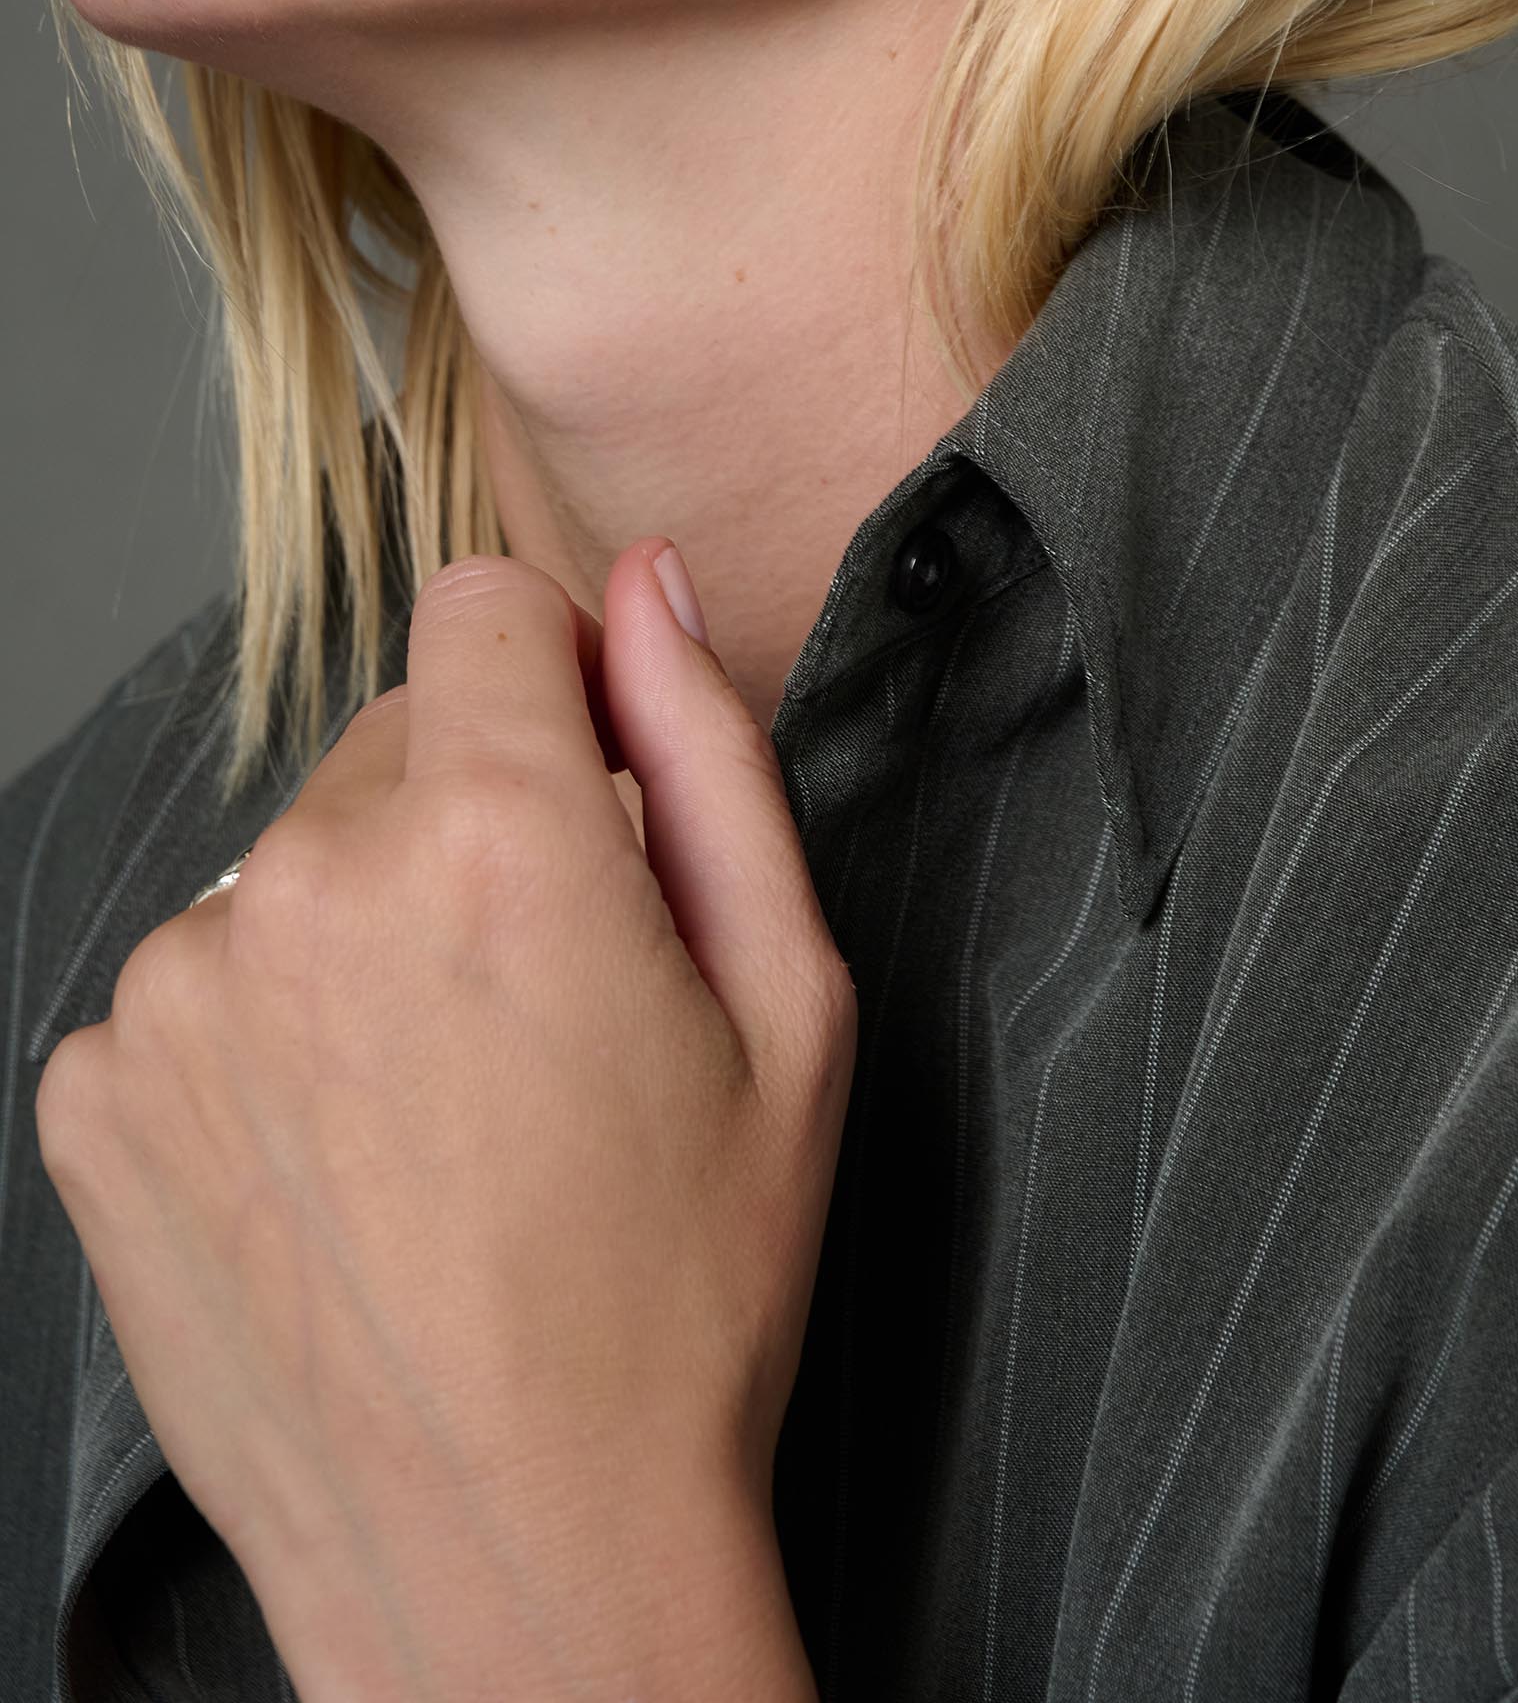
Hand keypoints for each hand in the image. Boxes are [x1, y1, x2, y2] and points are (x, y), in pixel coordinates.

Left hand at [34, 541, 852, 1702]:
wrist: (513, 1561)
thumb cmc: (681, 1297)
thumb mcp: (790, 1008)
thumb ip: (713, 753)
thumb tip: (646, 583)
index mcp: (501, 837)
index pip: (491, 603)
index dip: (561, 683)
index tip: (590, 797)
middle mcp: (312, 883)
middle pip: (394, 736)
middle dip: (471, 821)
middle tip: (539, 1007)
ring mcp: (181, 993)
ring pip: (293, 860)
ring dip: (359, 930)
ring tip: (436, 1111)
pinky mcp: (99, 1095)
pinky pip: (199, 979)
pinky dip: (264, 1037)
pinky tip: (342, 1163)